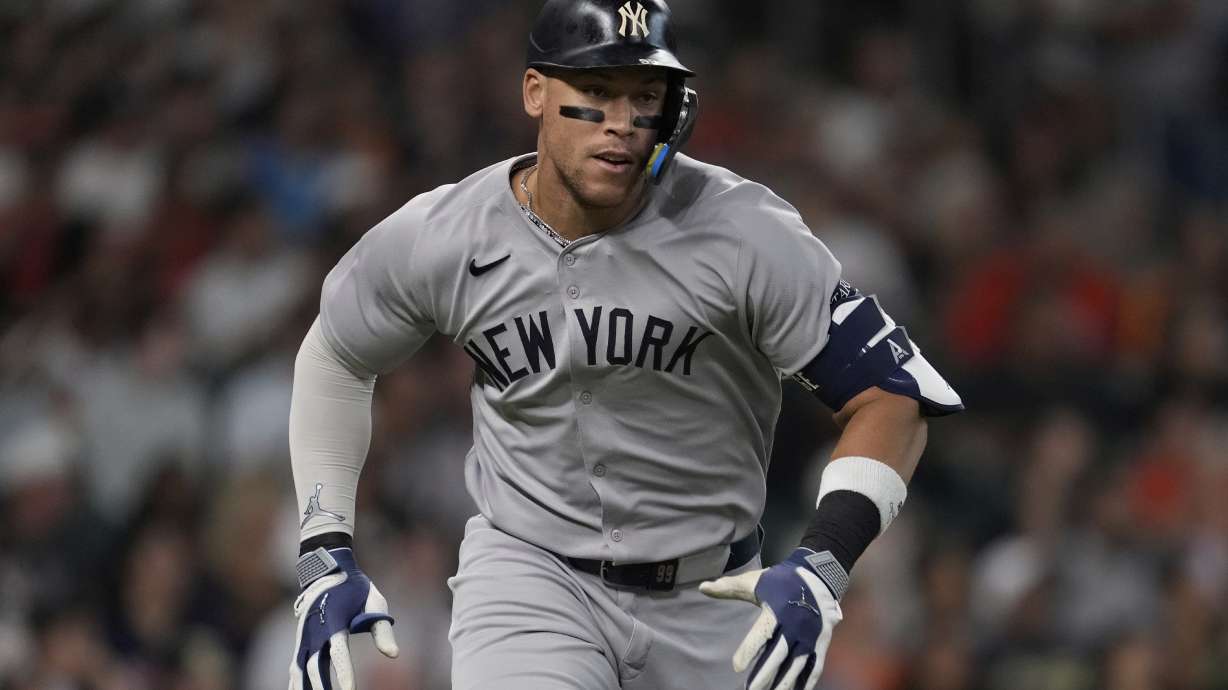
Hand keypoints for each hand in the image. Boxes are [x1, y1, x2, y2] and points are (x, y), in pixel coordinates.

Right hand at [290, 547, 398, 689]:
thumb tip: (393, 655)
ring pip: (300, 669)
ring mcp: (305, 636)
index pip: (339, 654)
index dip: (344, 674)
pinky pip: (295, 664)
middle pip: (316, 667)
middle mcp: (316, 632)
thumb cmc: (355, 588)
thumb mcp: (374, 602)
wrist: (327, 569)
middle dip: (323, 688)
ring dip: (304, 687)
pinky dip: (295, 680)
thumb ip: (382, 630)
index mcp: (335, 623)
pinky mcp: (301, 639)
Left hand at [699, 548, 843, 689]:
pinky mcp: (821, 642)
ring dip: (784, 682)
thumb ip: (729, 587)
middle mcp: (795, 626)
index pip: (761, 634)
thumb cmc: (781, 580)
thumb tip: (702, 587)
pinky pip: (815, 666)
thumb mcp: (755, 581)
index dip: (749, 651)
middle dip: (765, 675)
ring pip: (796, 665)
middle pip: (779, 655)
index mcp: (777, 611)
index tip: (737, 667)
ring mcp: (810, 636)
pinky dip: (808, 681)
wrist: (819, 575)